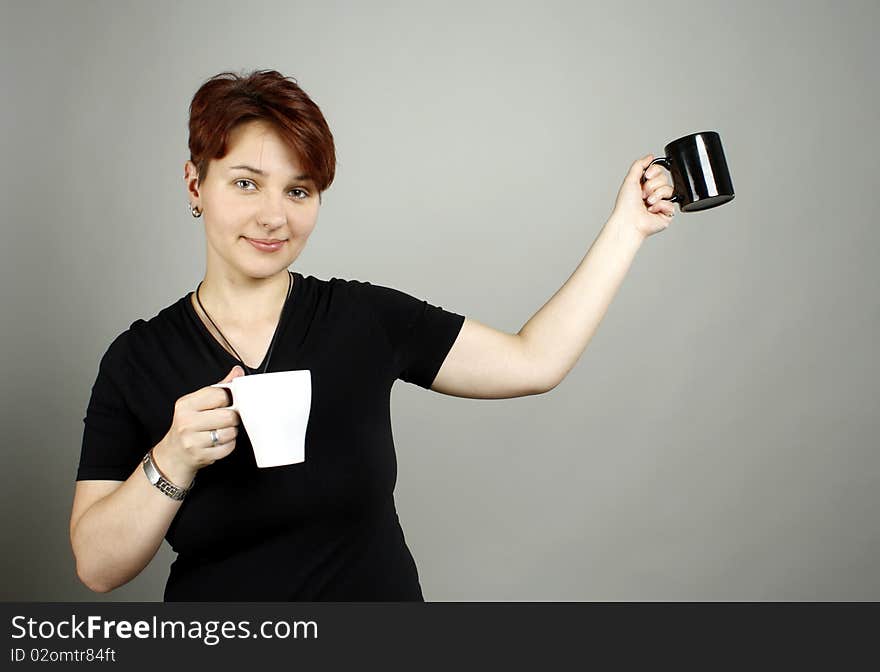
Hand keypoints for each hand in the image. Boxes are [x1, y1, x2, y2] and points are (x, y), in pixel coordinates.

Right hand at [153, 365, 245, 484]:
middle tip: (226, 420)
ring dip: (231, 433)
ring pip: (230, 432)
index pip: (220, 395)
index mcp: (186, 404)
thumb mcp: (198, 403)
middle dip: (232, 418)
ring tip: (222, 431)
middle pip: (228, 415)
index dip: (229, 399)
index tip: (227, 403)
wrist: (173, 454)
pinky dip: (228, 446)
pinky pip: (228, 448)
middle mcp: (186, 421)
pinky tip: (219, 443)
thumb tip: (237, 371)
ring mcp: (192, 440)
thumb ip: (219, 387)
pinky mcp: (200, 455)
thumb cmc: (189, 425)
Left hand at [609, 154, 675, 240]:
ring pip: (669, 190)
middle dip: (652, 186)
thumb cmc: (626, 204)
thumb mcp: (630, 179)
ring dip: (656, 195)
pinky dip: (660, 206)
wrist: (629, 220)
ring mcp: (661, 203)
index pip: (659, 171)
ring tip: (647, 203)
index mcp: (645, 185)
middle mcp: (654, 193)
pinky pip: (671, 203)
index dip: (654, 171)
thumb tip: (650, 156)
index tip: (647, 176)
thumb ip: (640, 165)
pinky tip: (652, 211)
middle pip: (664, 179)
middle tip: (643, 194)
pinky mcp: (667, 213)